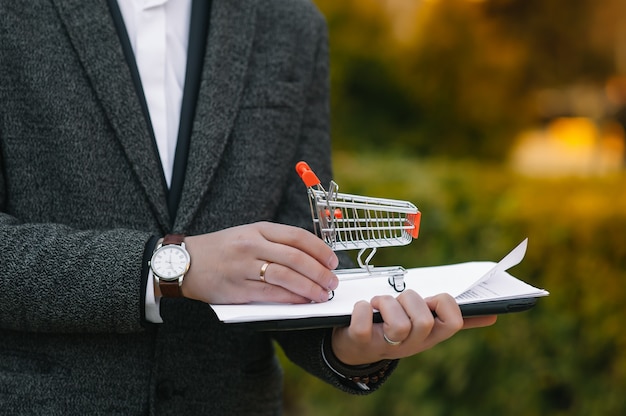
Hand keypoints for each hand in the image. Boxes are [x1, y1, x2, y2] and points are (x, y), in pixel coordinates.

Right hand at [179, 222, 338, 304]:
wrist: (184, 262)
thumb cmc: (221, 249)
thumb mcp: (247, 234)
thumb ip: (275, 241)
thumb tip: (310, 256)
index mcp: (258, 229)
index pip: (298, 236)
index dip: (320, 250)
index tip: (333, 261)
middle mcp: (252, 245)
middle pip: (296, 258)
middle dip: (320, 272)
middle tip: (333, 282)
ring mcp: (244, 267)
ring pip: (286, 277)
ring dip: (310, 288)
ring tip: (323, 294)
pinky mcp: (238, 289)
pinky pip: (271, 294)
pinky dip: (291, 299)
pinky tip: (303, 301)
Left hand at [330, 290, 496, 365]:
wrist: (357, 347)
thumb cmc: (393, 328)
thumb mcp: (425, 325)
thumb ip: (453, 317)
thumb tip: (492, 316)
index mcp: (430, 335)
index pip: (453, 321)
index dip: (444, 303)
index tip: (430, 298)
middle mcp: (412, 344)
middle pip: (424, 322)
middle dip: (411, 300)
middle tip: (399, 300)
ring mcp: (387, 346)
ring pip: (397, 325)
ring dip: (386, 303)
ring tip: (378, 304)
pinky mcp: (361, 342)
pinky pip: (363, 324)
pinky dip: (361, 309)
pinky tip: (362, 309)